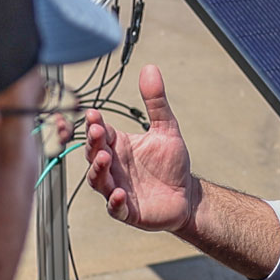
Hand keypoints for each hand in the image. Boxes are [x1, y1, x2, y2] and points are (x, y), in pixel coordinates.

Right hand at [84, 66, 201, 231]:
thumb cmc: (171, 164)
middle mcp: (113, 167)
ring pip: (97, 180)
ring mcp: (117, 189)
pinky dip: (115, 202)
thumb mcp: (166, 129)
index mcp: (118, 146)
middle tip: (97, 131)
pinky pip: (115, 208)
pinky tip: (120, 194)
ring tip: (104, 158)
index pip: (99, 132)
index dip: (94, 124)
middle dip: (92, 143)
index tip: (93, 114)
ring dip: (97, 170)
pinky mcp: (127, 211)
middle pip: (92, 154)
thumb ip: (156, 101)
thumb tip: (151, 69)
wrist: (187, 196)